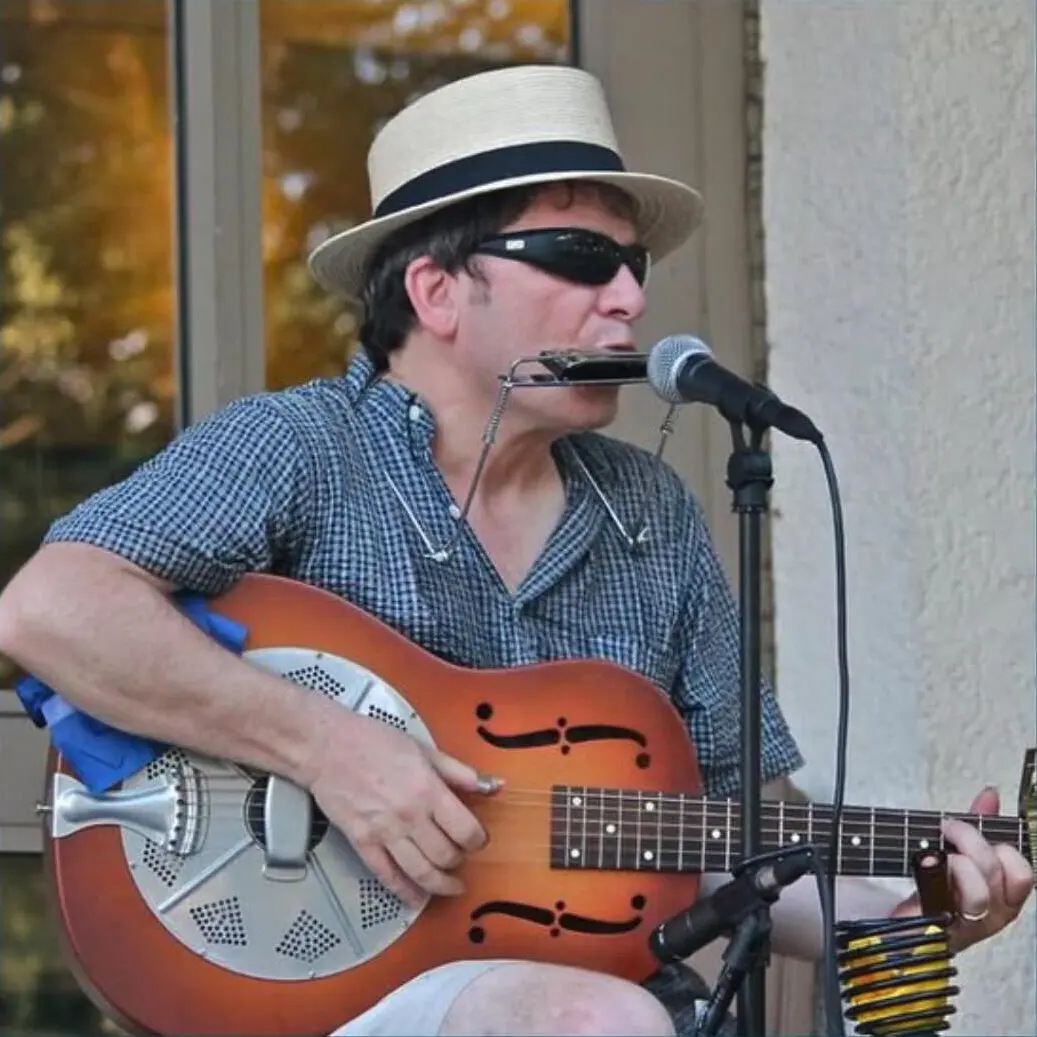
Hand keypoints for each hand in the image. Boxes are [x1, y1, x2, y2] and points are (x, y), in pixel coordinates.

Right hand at [306, 709, 501, 907]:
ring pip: (421, 872)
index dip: (478, 840)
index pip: (465, 830)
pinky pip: (387, 876)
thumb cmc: (372, 742)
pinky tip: (417, 898)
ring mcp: (385, 832)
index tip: (478, 839)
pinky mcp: (362, 843)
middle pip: (445, 856)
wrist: (327, 747)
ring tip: (451, 886)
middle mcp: (409, 816)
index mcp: (428, 790)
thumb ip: (461, 772)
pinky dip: (405, 892)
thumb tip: (493, 785)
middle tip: (461, 858)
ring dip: (440, 885)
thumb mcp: (425, 749)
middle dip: (459, 861)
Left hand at [892, 786, 1033, 950]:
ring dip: (957, 865)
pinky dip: (933, 879)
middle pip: (997, 877)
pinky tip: (924, 865)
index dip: (1005, 849)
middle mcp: (988, 915)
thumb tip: (990, 795)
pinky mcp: (933, 928)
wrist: (897, 919)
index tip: (980, 830)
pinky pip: (940, 905)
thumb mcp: (958, 850)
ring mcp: (962, 925)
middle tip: (948, 828)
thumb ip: (977, 825)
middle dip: (972, 842)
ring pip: (978, 896)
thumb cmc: (934, 886)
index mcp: (1000, 897)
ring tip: (936, 853)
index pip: (1022, 875)